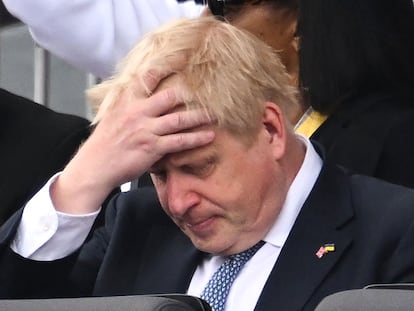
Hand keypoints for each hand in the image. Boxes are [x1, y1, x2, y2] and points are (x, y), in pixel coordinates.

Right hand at [51, 70, 214, 213]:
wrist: (95, 167)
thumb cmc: (104, 144)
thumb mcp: (112, 117)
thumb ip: (129, 106)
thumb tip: (144, 100)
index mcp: (127, 102)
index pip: (146, 79)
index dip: (163, 69)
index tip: (180, 62)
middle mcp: (137, 112)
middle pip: (169, 97)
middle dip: (189, 95)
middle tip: (206, 93)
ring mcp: (146, 130)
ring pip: (179, 119)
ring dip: (199, 117)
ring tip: (214, 115)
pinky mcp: (153, 147)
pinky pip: (179, 141)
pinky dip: (196, 139)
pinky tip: (208, 136)